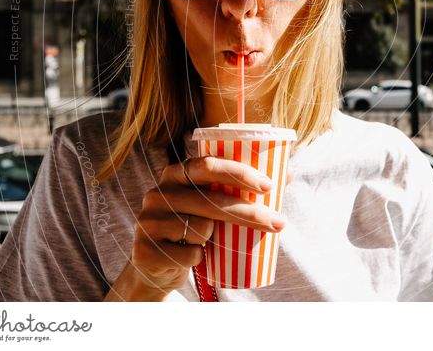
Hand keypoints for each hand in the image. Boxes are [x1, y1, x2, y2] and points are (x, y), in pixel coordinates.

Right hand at [108, 157, 291, 299]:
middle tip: (278, 223)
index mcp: (175, 174)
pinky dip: (199, 258)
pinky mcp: (144, 249)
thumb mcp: (214, 206)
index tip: (269, 186)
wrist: (156, 267)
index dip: (239, 173)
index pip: (208, 165)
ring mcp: (147, 221)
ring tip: (213, 240)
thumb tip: (288, 173)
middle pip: (210, 199)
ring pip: (201, 228)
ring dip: (217, 238)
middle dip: (250, 212)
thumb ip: (243, 189)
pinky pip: (188, 254)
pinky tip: (196, 257)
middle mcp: (157, 193)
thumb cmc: (193, 229)